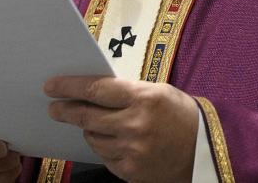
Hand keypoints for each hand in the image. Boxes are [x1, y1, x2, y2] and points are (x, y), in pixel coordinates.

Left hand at [45, 76, 198, 182]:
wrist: (207, 151)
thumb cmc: (181, 116)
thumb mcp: (157, 92)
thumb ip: (126, 91)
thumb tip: (90, 90)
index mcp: (143, 98)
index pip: (94, 89)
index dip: (68, 87)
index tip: (51, 86)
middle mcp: (135, 125)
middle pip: (86, 116)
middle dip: (65, 110)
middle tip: (53, 107)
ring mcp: (133, 151)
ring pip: (93, 138)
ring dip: (87, 130)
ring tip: (91, 124)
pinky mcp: (132, 172)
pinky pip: (104, 157)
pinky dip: (103, 147)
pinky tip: (110, 141)